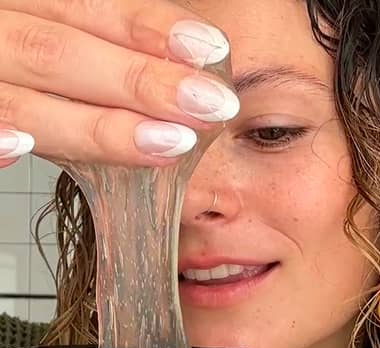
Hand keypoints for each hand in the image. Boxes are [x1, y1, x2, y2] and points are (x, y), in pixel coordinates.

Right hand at [0, 0, 236, 169]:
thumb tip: (164, 68)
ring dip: (94, 123)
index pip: (85, 4)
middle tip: (208, 105)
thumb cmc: (6, 46)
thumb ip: (80, 34)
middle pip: (59, 47)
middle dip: (139, 80)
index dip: (146, 26)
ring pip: (24, 94)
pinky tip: (18, 150)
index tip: (209, 48)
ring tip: (163, 143)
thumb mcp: (33, 24)